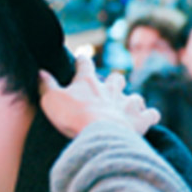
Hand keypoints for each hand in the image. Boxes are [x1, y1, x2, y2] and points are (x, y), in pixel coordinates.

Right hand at [39, 55, 159, 137]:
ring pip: (135, 96)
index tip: (81, 58)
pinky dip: (149, 115)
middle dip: (114, 81)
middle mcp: (110, 88)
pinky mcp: (140, 119)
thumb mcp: (51, 99)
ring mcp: (127, 103)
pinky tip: (147, 118)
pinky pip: (151, 114)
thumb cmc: (73, 116)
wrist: (100, 133)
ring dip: (131, 101)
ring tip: (127, 107)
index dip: (82, 60)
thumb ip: (46, 85)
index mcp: (87, 82)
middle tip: (108, 88)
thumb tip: (40, 72)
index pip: (85, 64)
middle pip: (116, 78)